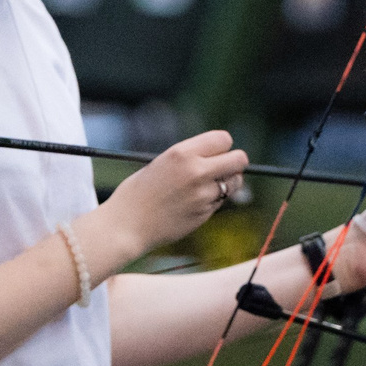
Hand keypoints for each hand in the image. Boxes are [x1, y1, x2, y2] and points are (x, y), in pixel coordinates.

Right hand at [91, 129, 246, 263]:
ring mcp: (203, 195)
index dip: (222, 146)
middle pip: (239, 159)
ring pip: (235, 182)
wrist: (126, 226)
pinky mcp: (205, 214)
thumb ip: (190, 158)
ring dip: (228, 182)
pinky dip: (214, 200)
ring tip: (207, 185)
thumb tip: (218, 157)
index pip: (223, 139)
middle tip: (225, 167)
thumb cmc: (138, 193)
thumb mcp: (161, 163)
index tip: (216, 152)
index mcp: (182, 154)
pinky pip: (221, 201)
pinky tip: (193, 203)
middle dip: (235, 162)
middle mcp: (196, 172)